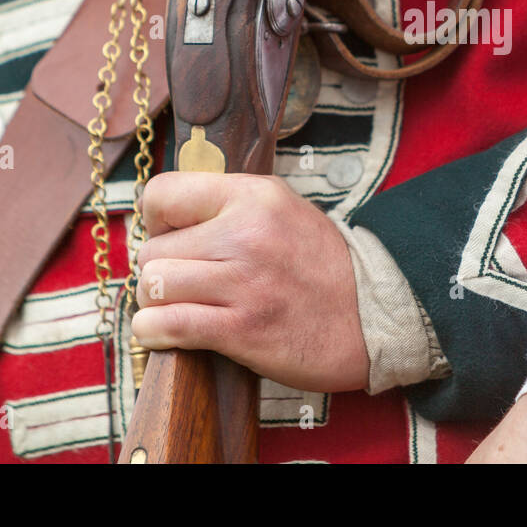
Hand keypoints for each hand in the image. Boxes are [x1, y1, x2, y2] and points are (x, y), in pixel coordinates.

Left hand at [131, 171, 369, 392]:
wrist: (374, 315)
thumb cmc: (324, 267)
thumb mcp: (284, 210)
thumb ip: (232, 205)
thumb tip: (170, 213)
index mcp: (255, 197)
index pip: (164, 194)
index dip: (157, 220)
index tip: (172, 237)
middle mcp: (246, 233)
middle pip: (153, 250)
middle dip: (161, 270)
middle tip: (185, 282)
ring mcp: (243, 282)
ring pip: (154, 286)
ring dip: (157, 303)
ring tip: (178, 307)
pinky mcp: (241, 329)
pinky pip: (167, 324)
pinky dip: (153, 331)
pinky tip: (163, 332)